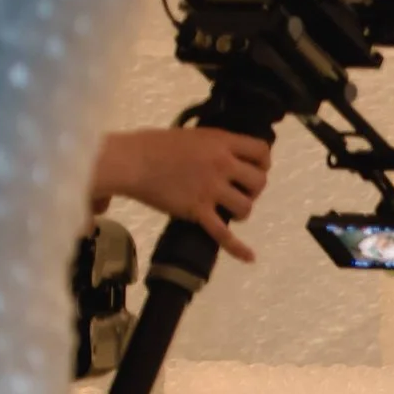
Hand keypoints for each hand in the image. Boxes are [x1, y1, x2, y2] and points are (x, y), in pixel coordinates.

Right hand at [90, 128, 272, 261]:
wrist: (130, 161)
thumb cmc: (153, 145)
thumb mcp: (193, 136)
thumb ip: (214, 146)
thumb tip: (226, 156)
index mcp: (221, 142)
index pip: (261, 151)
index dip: (263, 162)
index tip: (255, 168)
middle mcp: (222, 165)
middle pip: (259, 181)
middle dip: (253, 188)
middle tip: (238, 191)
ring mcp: (211, 189)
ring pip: (246, 207)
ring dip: (241, 211)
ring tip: (229, 211)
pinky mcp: (198, 210)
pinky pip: (223, 234)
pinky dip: (238, 248)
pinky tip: (250, 257)